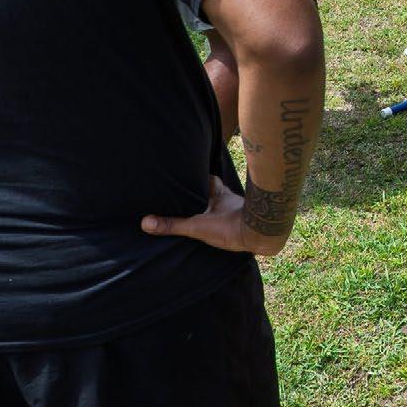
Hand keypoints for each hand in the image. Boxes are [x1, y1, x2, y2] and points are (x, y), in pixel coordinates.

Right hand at [141, 175, 283, 254]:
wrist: (262, 235)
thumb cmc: (231, 226)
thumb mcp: (198, 226)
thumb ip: (173, 225)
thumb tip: (145, 222)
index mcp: (217, 192)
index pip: (206, 178)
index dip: (197, 175)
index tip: (186, 171)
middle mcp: (228, 197)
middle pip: (213, 190)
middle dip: (203, 190)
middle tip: (189, 191)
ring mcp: (236, 209)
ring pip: (222, 203)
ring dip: (213, 205)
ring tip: (201, 208)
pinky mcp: (243, 221)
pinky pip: (230, 215)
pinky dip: (222, 217)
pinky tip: (218, 224)